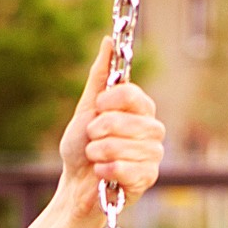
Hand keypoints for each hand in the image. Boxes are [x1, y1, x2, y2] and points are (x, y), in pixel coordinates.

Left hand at [56, 36, 165, 221]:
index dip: (112, 101)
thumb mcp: (86, 108)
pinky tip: (101, 173)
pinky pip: (127, 169)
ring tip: (94, 157)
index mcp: (140, 110)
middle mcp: (152, 129)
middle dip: (102, 130)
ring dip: (100, 152)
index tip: (97, 107)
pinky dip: (106, 170)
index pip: (135, 96)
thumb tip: (108, 41)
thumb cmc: (81, 148)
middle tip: (92, 139)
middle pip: (131, 122)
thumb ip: (100, 77)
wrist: (75, 185)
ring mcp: (153, 154)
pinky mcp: (148, 178)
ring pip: (127, 146)